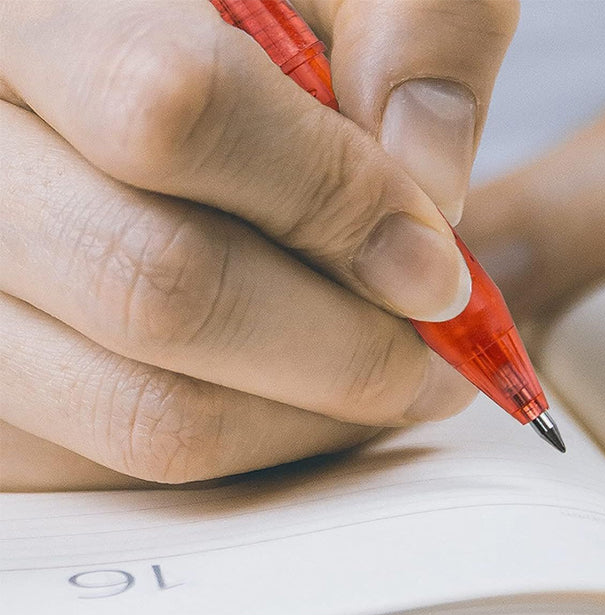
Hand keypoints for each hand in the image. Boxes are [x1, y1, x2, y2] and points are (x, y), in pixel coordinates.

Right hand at [0, 0, 518, 489]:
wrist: (127, 92)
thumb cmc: (253, 29)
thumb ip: (419, 21)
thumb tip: (431, 171)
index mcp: (47, 10)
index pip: (175, 109)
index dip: (331, 201)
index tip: (436, 270)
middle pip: (160, 289)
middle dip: (342, 350)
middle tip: (433, 359)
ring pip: (147, 408)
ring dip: (306, 418)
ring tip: (386, 384)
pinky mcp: (7, 391)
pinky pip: (133, 455)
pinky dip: (251, 446)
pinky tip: (303, 398)